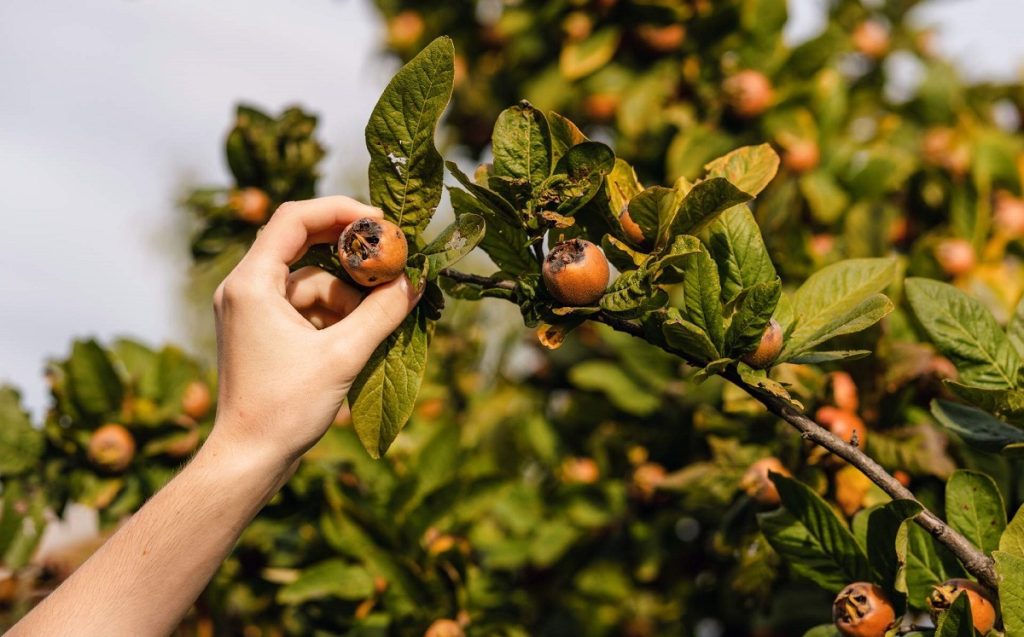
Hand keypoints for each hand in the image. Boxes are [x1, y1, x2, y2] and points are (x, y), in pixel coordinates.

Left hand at [208, 196, 420, 467]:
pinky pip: (307, 307)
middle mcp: (246, 288)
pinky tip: (364, 335)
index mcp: (251, 283)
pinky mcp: (265, 332)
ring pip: (313, 282)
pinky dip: (337, 315)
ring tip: (382, 318)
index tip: (381, 223)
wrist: (249, 459)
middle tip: (393, 263)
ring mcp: (254, 311)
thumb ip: (381, 314)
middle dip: (352, 256)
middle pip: (304, 247)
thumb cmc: (284, 409)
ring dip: (349, 296)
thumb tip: (414, 283)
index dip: (340, 212)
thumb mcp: (341, 356)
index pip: (294, 219)